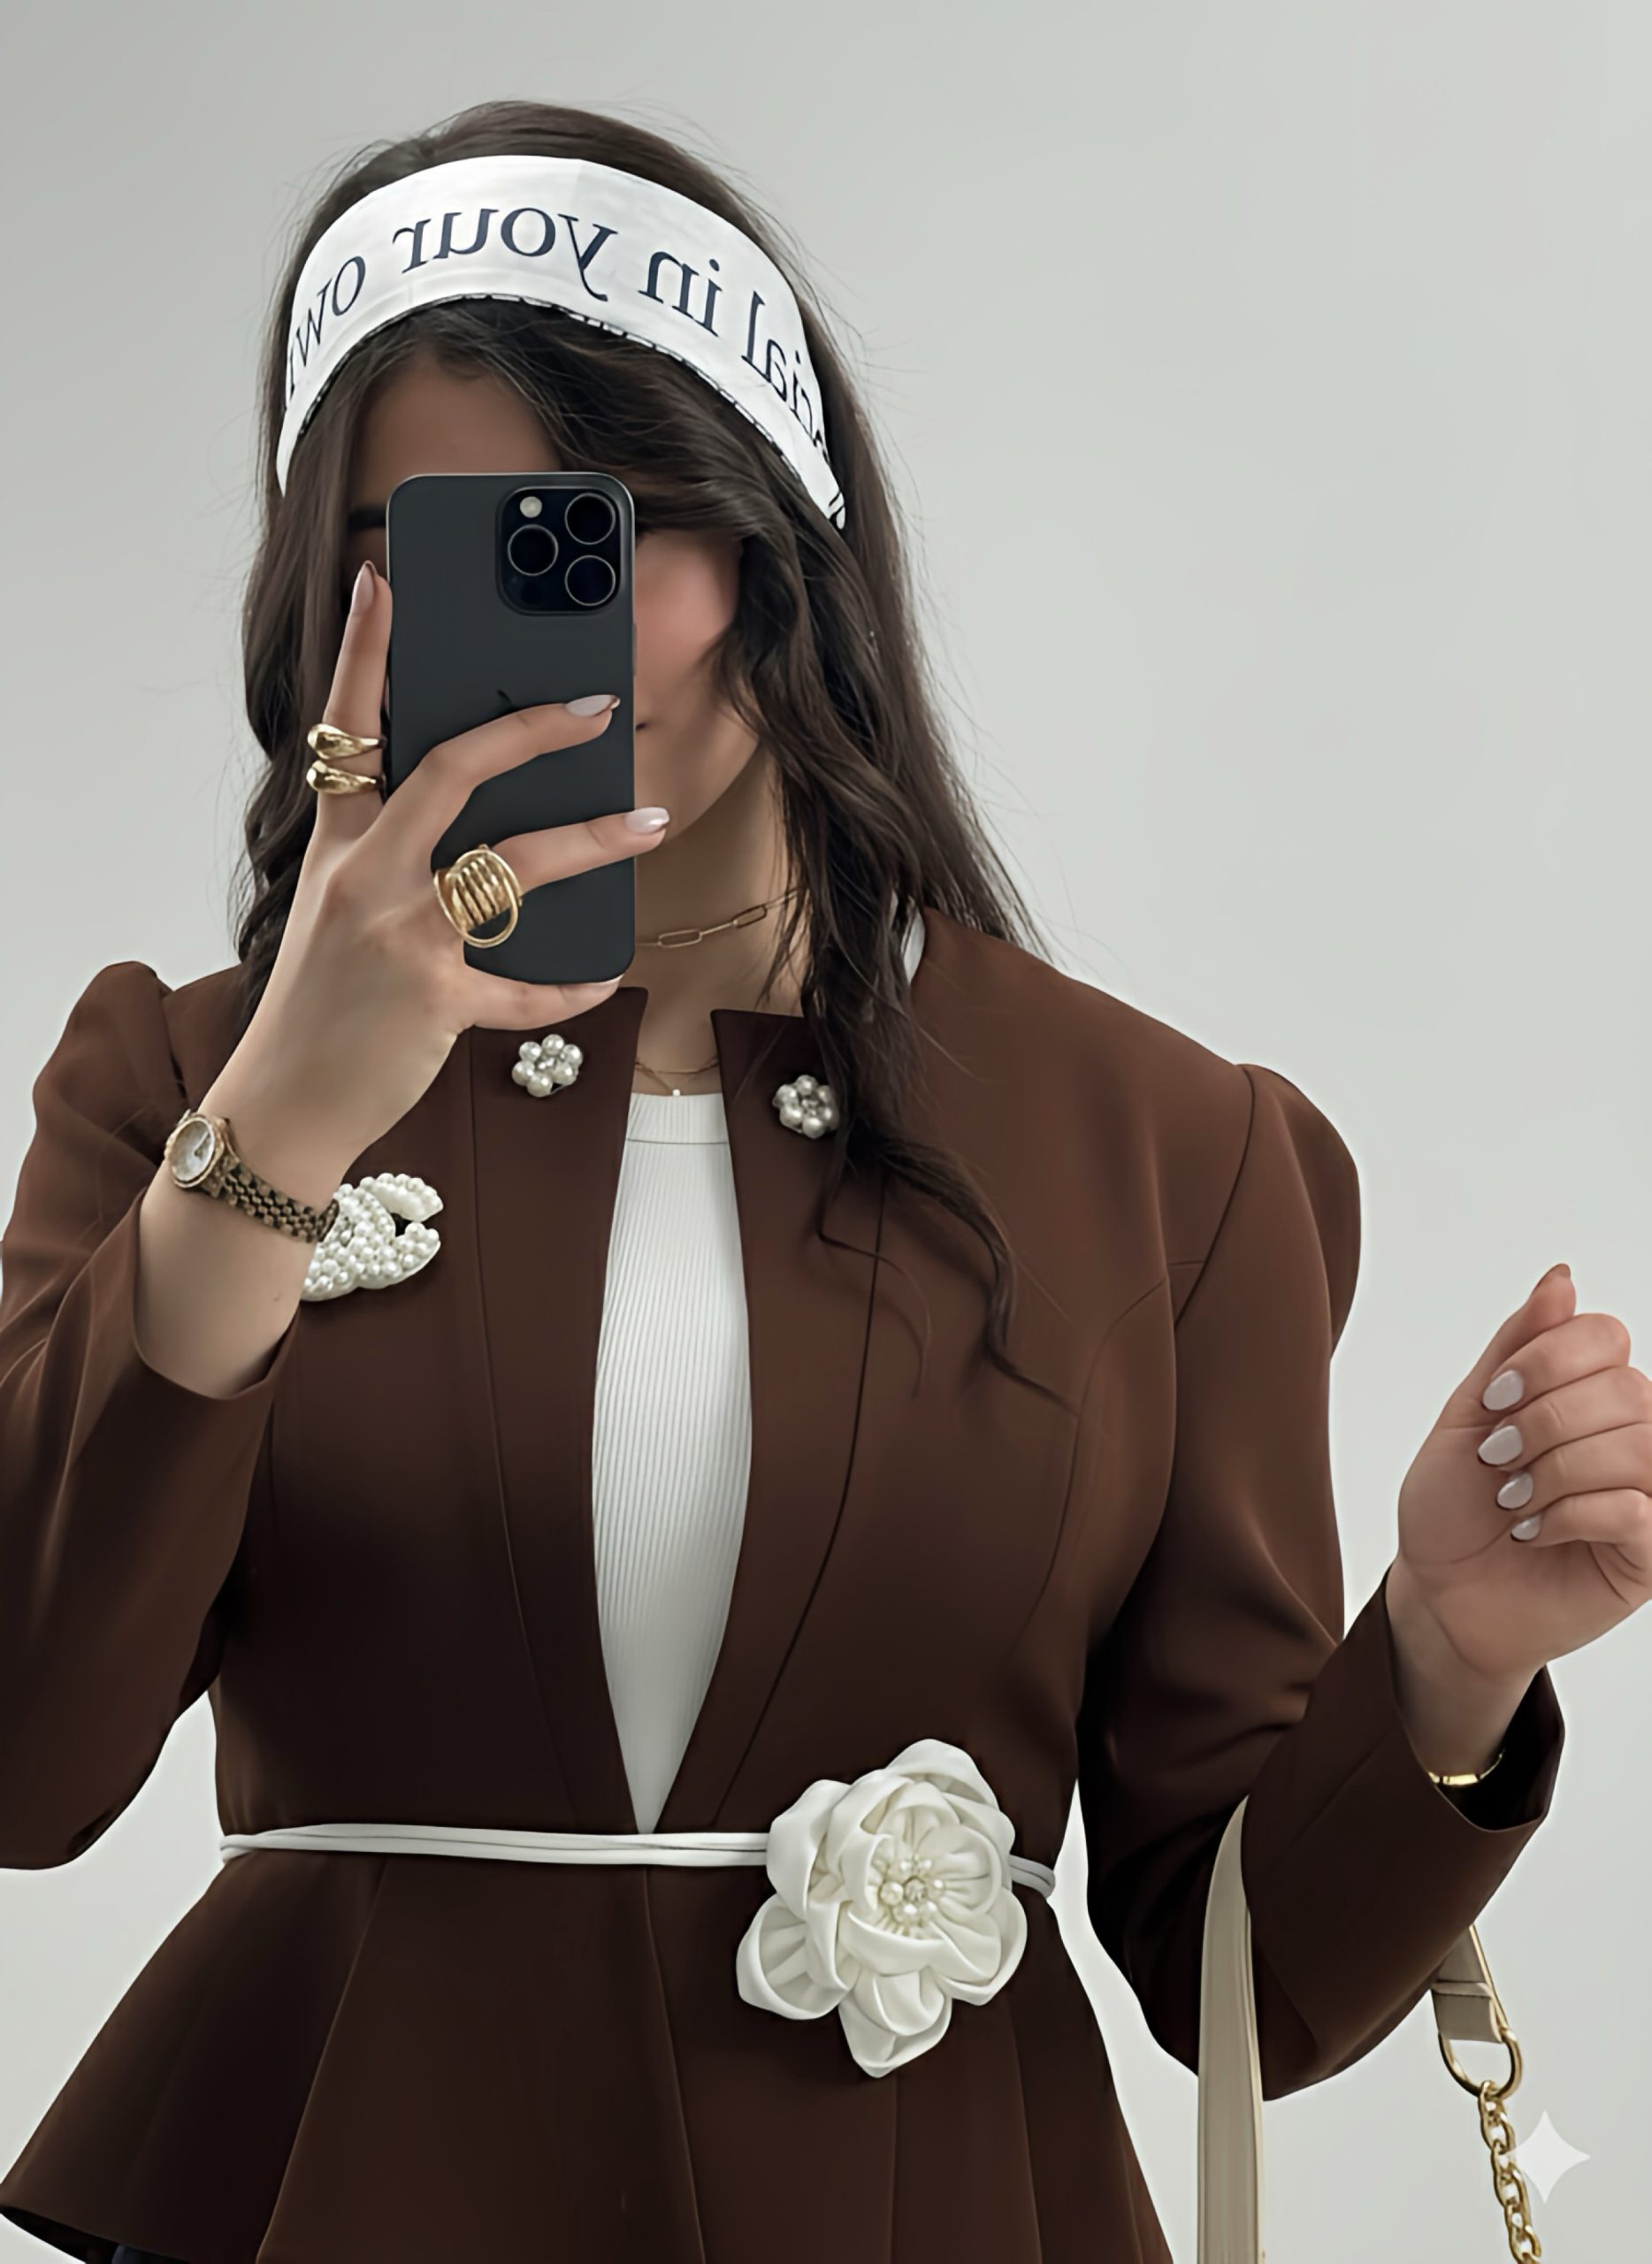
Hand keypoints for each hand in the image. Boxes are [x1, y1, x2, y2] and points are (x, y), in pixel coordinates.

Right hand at [211, 559, 669, 1168]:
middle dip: (529, 730)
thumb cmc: (322, 1006)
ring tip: (647, 823)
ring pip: (512, 866)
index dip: (365, 651)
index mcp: (338, 847)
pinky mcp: (433, 1001)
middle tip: (594, 705)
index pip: (346, 728)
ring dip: (592, 840)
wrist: (282, 1104)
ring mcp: (398, 937)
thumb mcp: (341, 914)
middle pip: (450, 772)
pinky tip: (603, 976)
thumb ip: (396, 863)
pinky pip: (523, 987)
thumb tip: (486, 826)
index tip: (384, 579)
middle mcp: (364, 878)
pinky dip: (568, 986)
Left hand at [1393, 1262, 1651, 1691]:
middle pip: (1625, 1390)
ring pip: (1636, 1447)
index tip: (1493, 1400)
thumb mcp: (1468, 1414)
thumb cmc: (1453, 1507)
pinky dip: (1571, 1514)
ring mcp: (1646, 1496)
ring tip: (1513, 1499)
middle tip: (1497, 1459)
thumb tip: (1561, 1278)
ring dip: (1554, 1471)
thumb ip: (1518, 1345)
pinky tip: (1534, 1531)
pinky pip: (1636, 1510)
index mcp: (1590, 1396)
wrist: (1437, 1592)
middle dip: (1543, 1421)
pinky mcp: (1647, 1556)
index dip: (1544, 1361)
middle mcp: (1630, 1438)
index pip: (1606, 1336)